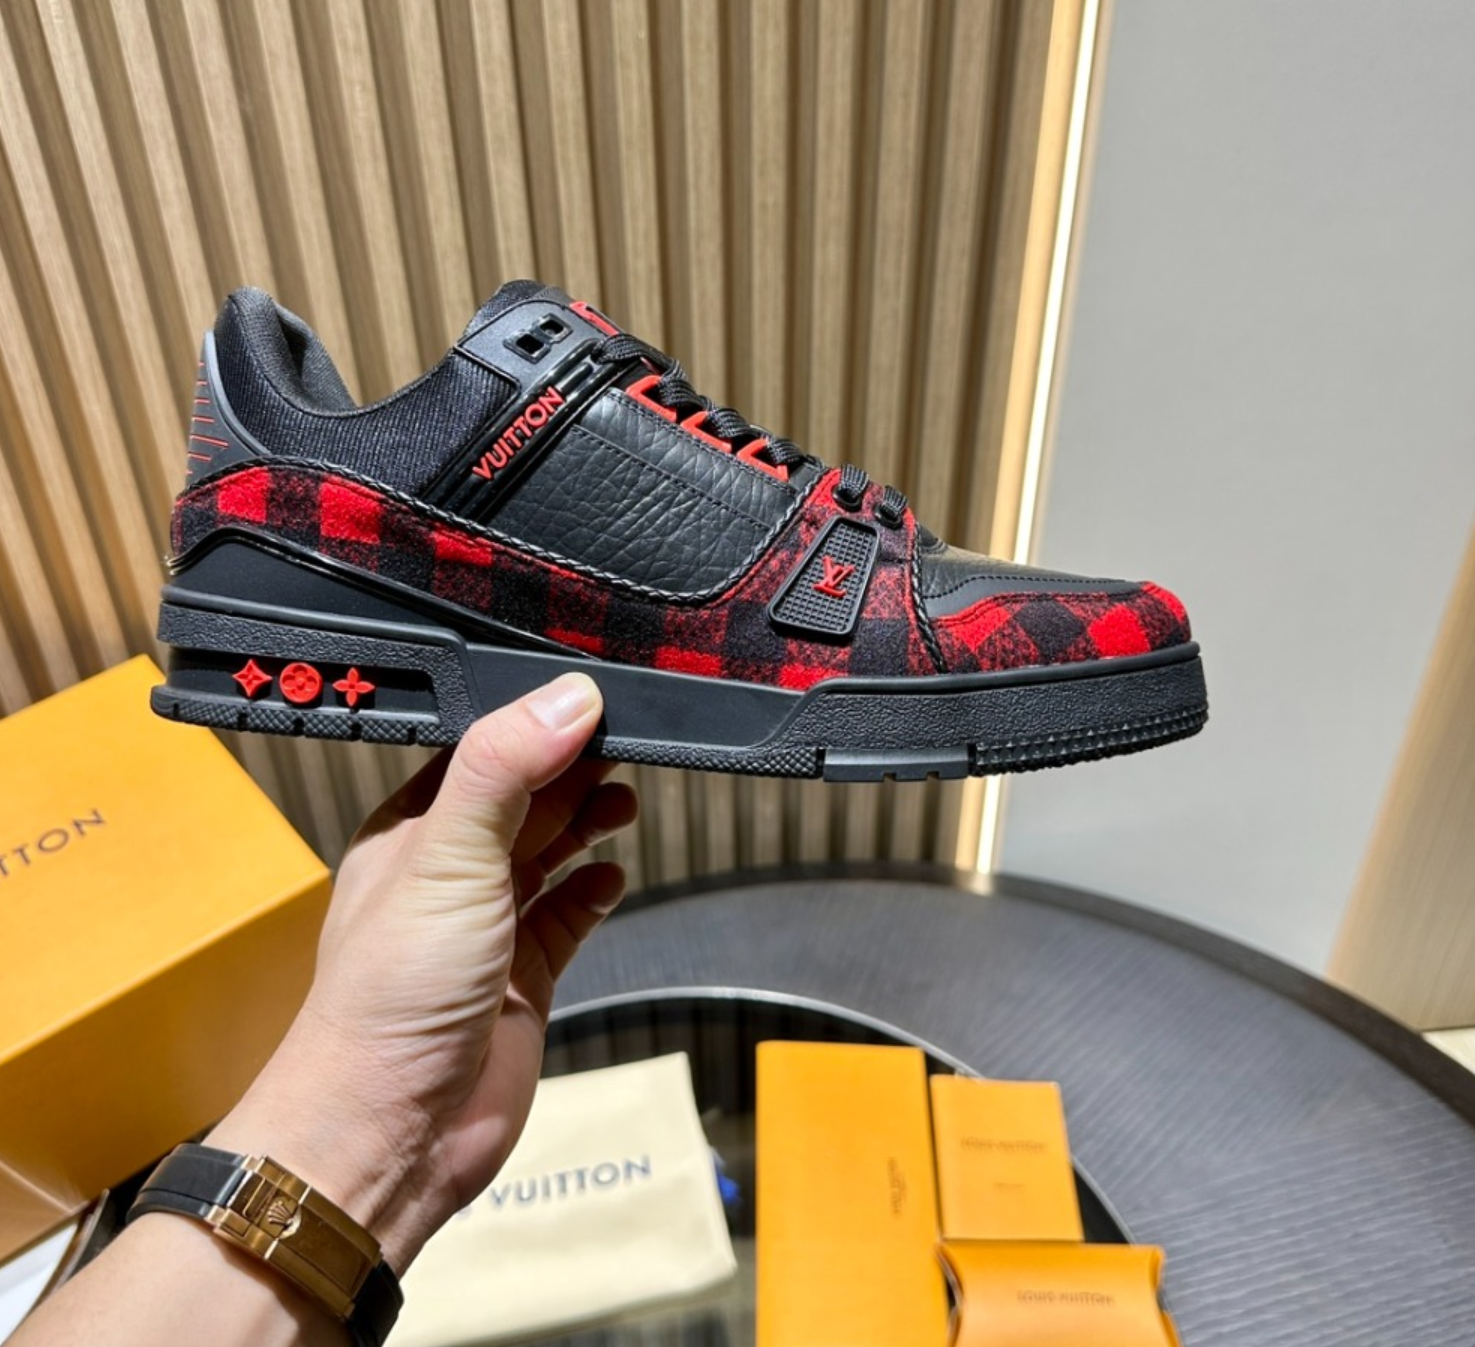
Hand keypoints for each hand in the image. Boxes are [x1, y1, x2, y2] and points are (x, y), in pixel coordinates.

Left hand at [208, 673, 636, 1270]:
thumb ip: (505, 769)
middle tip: (632, 742)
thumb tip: (570, 696)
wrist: (392, 1128)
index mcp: (413, 832)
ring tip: (627, 800)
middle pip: (523, 800)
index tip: (598, 697)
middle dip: (572, 768)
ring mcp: (486, 929)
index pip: (481, 754)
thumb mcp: (450, 856)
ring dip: (585, 823)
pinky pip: (565, 922)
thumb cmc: (396, 990)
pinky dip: (591, 895)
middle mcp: (449, 874)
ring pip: (546, 856)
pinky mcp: (522, 981)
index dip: (536, 723)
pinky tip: (612, 879)